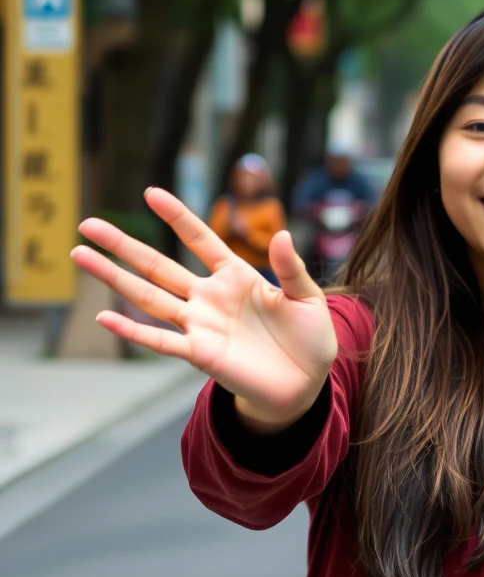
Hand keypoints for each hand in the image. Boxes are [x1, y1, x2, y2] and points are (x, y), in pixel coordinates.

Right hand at [71, 188, 337, 432]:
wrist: (306, 384)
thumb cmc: (310, 338)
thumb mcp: (308, 297)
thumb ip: (291, 268)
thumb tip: (283, 234)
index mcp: (237, 276)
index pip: (200, 239)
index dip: (178, 217)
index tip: (151, 192)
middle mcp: (210, 297)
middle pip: (159, 265)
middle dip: (124, 244)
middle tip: (88, 223)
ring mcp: (200, 325)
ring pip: (148, 297)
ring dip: (114, 278)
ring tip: (80, 255)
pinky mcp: (200, 354)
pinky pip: (160, 341)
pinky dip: (132, 331)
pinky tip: (104, 317)